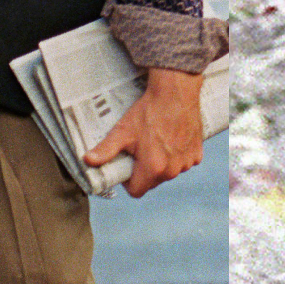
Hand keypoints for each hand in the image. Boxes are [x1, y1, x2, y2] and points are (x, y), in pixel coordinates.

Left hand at [83, 68, 204, 196]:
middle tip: (142, 148)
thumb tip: (87, 161)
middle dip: (145, 170)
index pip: (136, 191)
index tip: (129, 164)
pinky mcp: (197, 154)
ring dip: (163, 163)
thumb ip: (105, 150)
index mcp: (153, 168)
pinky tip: (172, 138)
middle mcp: (172, 170)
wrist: (176, 92)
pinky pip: (183, 162)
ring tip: (158, 140)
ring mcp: (187, 162)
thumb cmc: (149, 111)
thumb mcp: (123, 131)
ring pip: (169, 172)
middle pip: (153, 181)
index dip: (129, 181)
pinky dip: (177, 155)